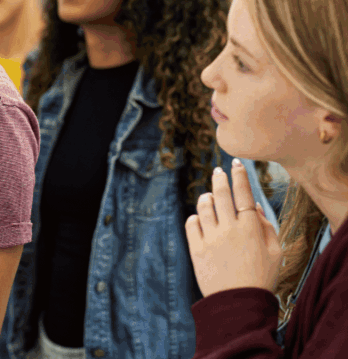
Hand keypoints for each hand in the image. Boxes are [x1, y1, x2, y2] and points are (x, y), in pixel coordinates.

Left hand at [186, 159, 281, 297]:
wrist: (238, 303)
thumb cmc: (261, 278)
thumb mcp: (275, 253)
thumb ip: (267, 228)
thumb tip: (256, 207)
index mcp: (251, 229)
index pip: (244, 194)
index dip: (240, 176)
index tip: (237, 164)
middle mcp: (229, 229)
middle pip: (221, 194)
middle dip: (220, 178)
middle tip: (218, 171)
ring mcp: (211, 238)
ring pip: (204, 206)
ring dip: (206, 197)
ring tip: (210, 197)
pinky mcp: (196, 248)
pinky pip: (191, 223)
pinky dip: (195, 217)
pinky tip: (200, 219)